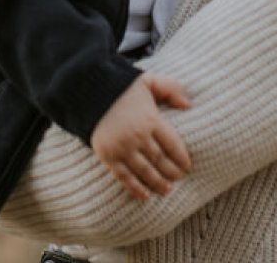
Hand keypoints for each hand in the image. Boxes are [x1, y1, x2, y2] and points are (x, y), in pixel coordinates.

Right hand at [90, 73, 190, 200]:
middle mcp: (138, 136)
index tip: (187, 166)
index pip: (172, 144)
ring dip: (157, 183)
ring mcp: (122, 148)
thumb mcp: (149, 81)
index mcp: (151, 119)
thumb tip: (187, 104)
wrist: (90, 92)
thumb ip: (171, 88)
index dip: (181, 157)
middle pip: (160, 160)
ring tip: (167, 190)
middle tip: (178, 178)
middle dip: (172, 172)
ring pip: (145, 171)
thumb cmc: (123, 86)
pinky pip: (124, 177)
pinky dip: (135, 188)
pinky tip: (145, 196)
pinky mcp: (108, 156)